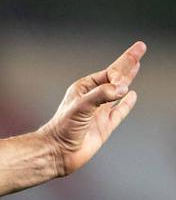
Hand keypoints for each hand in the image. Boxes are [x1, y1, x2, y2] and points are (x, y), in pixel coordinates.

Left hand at [40, 41, 144, 175]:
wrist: (59, 152)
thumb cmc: (63, 127)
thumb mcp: (81, 106)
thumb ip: (102, 95)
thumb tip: (124, 88)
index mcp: (84, 88)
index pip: (108, 72)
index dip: (122, 66)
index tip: (128, 71)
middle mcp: (93, 98)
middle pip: (115, 76)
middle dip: (128, 62)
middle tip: (140, 47)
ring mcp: (100, 111)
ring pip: (119, 91)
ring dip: (128, 79)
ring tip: (136, 65)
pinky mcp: (106, 125)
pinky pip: (120, 111)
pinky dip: (128, 103)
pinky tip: (132, 95)